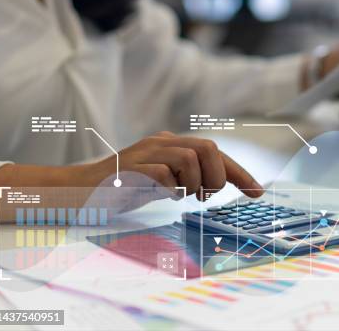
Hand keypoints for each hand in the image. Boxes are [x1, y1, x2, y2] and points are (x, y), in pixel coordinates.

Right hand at [85, 131, 263, 200]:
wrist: (81, 190)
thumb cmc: (127, 187)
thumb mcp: (165, 180)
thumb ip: (188, 176)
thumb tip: (218, 183)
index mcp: (171, 143)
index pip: (214, 151)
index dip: (239, 172)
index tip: (258, 191)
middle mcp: (160, 142)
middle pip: (207, 148)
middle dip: (216, 175)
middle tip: (204, 195)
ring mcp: (144, 153)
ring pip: (188, 158)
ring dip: (194, 183)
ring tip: (182, 195)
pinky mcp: (129, 169)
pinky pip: (161, 174)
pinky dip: (169, 188)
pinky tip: (162, 195)